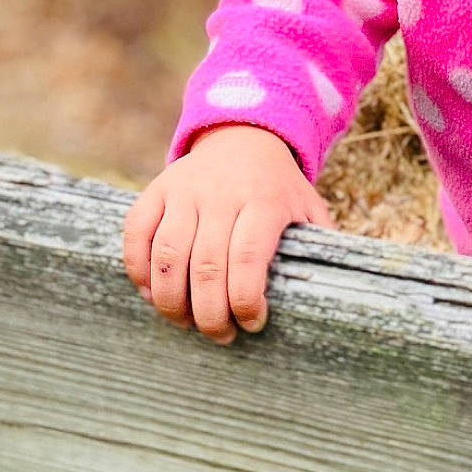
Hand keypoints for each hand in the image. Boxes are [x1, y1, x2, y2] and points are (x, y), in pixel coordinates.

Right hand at [122, 123, 331, 344]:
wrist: (244, 136)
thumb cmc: (278, 188)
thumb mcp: (308, 208)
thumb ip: (321, 244)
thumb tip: (335, 292)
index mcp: (264, 200)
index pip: (248, 258)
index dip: (246, 301)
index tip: (252, 323)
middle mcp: (222, 193)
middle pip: (207, 265)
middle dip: (209, 315)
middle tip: (219, 335)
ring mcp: (185, 189)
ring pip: (168, 256)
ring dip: (171, 301)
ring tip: (185, 322)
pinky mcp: (158, 189)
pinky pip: (136, 233)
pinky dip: (138, 271)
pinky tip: (152, 294)